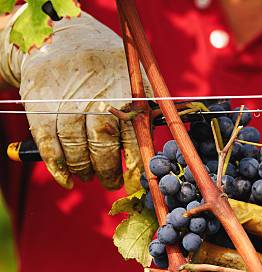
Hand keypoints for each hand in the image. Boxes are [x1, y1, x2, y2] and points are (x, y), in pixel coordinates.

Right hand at [0, 10, 148, 189]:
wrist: (60, 38)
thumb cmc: (106, 66)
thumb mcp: (133, 77)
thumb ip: (146, 111)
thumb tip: (160, 152)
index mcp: (124, 92)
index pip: (133, 138)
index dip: (134, 168)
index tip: (135, 184)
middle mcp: (96, 97)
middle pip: (102, 146)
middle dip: (108, 172)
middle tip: (111, 182)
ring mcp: (67, 102)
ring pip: (75, 149)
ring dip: (83, 170)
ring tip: (88, 175)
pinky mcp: (41, 107)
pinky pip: (49, 145)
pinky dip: (57, 168)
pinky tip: (67, 179)